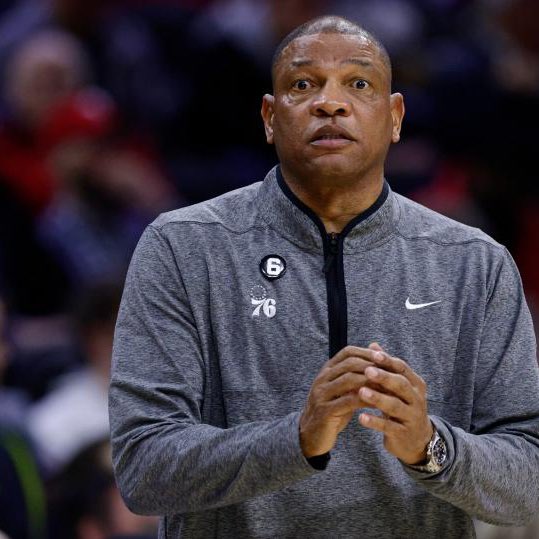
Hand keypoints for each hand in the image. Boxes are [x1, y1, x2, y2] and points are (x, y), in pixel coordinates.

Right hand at [300, 345, 383, 457]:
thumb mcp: (342, 392)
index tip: (385, 357)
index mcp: (327, 371)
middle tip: (390, 372)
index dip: (367, 352)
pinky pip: (348, 402)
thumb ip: (355, 378)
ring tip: (387, 387)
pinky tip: (377, 404)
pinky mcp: (324, 411)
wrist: (311, 436)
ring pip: (349, 380)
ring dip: (370, 382)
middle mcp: (322, 379)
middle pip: (349, 364)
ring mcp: (322, 394)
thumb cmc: (332, 411)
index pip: (347, 352)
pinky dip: (365, 401)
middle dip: (372, 366)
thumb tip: (376, 363)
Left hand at [358, 344, 432, 464]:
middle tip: (367, 371)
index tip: (373, 354)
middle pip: (401, 385)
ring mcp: (411, 417)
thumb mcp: (397, 386)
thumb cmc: (402, 406)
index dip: (388, 361)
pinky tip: (361, 418)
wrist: (417, 440)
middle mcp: (416, 399)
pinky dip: (375, 422)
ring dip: (378, 398)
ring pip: (395, 406)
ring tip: (361, 392)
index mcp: (415, 384)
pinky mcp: (403, 434)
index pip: (402, 369)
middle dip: (384, 377)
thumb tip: (373, 345)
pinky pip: (389, 427)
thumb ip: (386, 367)